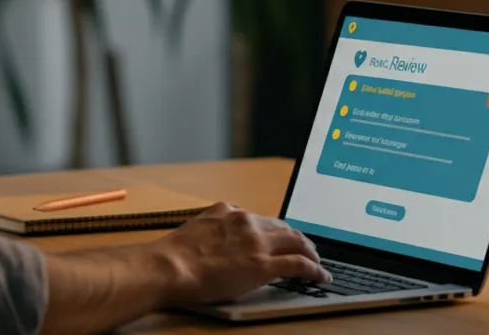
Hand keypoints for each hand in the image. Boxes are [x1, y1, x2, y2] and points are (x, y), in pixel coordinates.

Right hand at [149, 203, 329, 306]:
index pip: (262, 219)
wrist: (168, 267)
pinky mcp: (263, 265)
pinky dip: (314, 269)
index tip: (280, 237)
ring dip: (310, 251)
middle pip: (284, 227)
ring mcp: (257, 242)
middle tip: (306, 248)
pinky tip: (321, 276)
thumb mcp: (197, 229)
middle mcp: (247, 222)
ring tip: (316, 261)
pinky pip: (298, 264)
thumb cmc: (173, 256)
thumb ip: (216, 228)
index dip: (275, 230)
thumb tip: (223, 236)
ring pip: (296, 241)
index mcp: (229, 212)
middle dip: (298, 238)